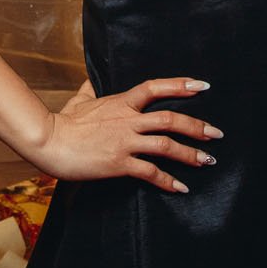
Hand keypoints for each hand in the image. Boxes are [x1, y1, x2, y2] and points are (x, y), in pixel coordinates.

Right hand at [33, 76, 219, 192]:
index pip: (155, 88)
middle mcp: (128, 120)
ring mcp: (125, 142)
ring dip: (191, 154)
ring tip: (207, 160)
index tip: (203, 86)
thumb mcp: (79, 100)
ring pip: (166, 145)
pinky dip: (168, 181)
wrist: (50, 141)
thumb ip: (90, 89)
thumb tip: (90, 80)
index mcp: (121, 103)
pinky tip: (181, 187)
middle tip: (216, 134)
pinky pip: (150, 172)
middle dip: (197, 126)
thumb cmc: (63, 122)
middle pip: (170, 119)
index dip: (180, 85)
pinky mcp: (119, 163)